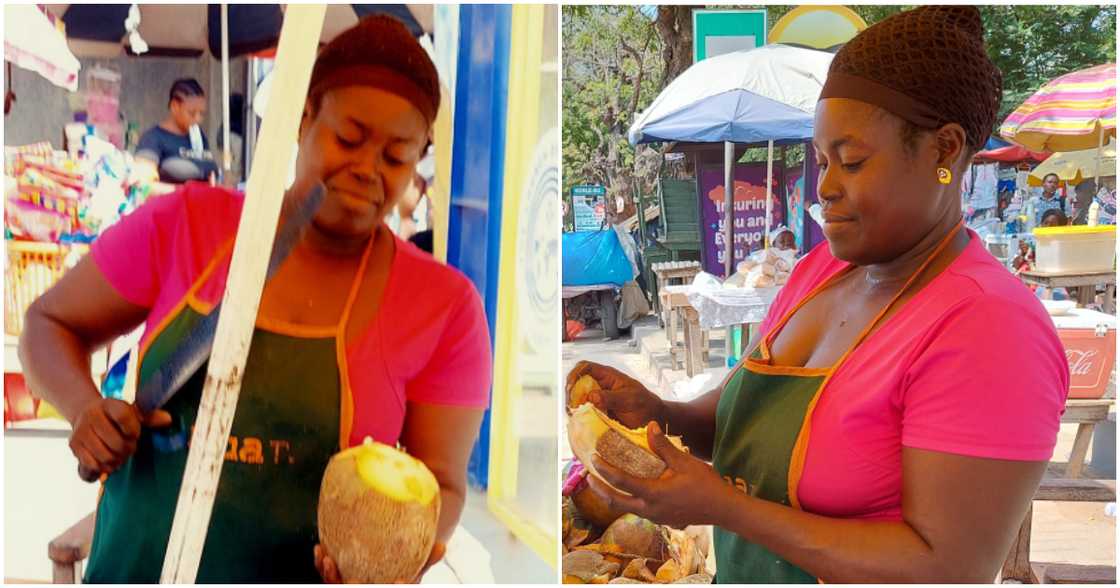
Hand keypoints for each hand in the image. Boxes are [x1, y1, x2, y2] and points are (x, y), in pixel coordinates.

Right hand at [70, 398, 170, 481]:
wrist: (85, 414)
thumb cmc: (115, 416)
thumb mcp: (132, 413)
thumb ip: (150, 418)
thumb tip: (168, 419)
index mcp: (110, 404)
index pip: (123, 416)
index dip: (134, 430)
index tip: (135, 434)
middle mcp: (92, 416)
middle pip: (116, 443)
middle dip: (128, 450)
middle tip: (129, 448)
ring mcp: (81, 431)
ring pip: (105, 457)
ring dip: (117, 461)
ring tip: (120, 456)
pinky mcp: (74, 446)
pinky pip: (91, 465)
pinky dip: (103, 468)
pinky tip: (108, 462)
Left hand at [315, 541, 446, 583]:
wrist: (385, 569)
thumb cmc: (403, 568)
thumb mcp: (415, 566)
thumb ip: (427, 559)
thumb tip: (443, 546)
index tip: (400, 581)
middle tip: (352, 580)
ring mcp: (350, 585)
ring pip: (337, 586)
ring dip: (331, 576)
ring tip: (329, 559)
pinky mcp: (337, 579)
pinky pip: (328, 576)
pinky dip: (322, 565)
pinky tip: (321, 550)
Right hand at [566, 361, 664, 428]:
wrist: (653, 420)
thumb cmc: (645, 405)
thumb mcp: (630, 400)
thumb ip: (611, 397)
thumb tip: (592, 396)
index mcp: (608, 376)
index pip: (585, 367)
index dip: (575, 374)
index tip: (571, 388)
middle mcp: (600, 385)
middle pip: (577, 383)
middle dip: (571, 393)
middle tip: (571, 407)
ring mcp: (598, 399)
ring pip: (578, 398)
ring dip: (574, 406)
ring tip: (574, 415)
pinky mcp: (597, 412)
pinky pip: (583, 411)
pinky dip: (579, 416)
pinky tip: (580, 421)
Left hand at [587, 422, 733, 528]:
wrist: (723, 509)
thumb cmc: (705, 484)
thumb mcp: (684, 462)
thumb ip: (663, 446)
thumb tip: (649, 425)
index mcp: (654, 494)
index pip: (622, 482)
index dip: (605, 470)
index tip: (593, 459)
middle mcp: (650, 509)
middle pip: (615, 502)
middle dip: (599, 489)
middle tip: (587, 477)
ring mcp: (655, 517)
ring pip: (625, 508)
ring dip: (611, 496)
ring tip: (602, 483)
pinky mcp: (661, 519)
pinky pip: (637, 510)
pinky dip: (626, 500)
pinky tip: (627, 491)